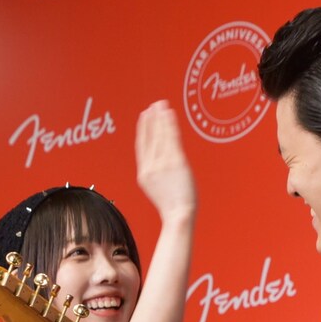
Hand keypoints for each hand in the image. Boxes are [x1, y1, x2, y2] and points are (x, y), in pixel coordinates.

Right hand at [135, 100, 196, 224]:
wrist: (178, 217)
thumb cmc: (174, 209)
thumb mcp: (161, 191)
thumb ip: (159, 176)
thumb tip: (165, 167)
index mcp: (144, 174)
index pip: (142, 147)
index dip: (143, 130)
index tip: (144, 117)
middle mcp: (150, 167)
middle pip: (150, 138)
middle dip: (151, 119)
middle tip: (153, 105)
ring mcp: (162, 163)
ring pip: (160, 135)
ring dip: (160, 117)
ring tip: (161, 104)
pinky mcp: (174, 162)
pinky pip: (171, 137)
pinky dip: (169, 123)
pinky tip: (168, 113)